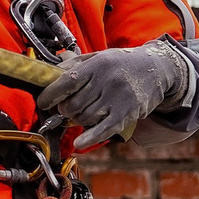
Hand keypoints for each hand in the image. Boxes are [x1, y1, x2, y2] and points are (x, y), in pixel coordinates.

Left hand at [37, 41, 190, 149]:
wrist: (155, 69)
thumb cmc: (122, 64)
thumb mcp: (98, 56)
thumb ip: (74, 64)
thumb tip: (48, 73)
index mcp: (97, 65)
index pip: (66, 82)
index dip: (50, 95)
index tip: (43, 102)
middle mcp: (106, 81)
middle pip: (73, 104)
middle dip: (65, 109)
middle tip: (67, 108)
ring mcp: (117, 98)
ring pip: (84, 118)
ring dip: (78, 119)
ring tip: (83, 112)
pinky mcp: (125, 114)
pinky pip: (102, 129)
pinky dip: (88, 137)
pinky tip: (79, 141)